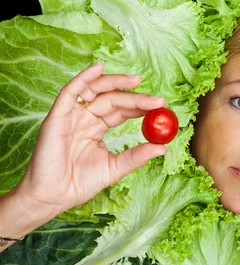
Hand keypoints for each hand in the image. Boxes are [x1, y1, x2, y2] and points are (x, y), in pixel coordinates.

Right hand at [16, 62, 168, 219]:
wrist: (52, 197)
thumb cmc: (78, 184)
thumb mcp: (114, 169)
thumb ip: (136, 156)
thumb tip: (163, 148)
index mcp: (97, 128)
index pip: (122, 111)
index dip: (141, 106)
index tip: (161, 107)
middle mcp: (84, 118)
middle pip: (113, 99)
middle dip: (135, 97)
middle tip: (158, 101)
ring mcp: (71, 115)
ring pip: (95, 90)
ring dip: (116, 82)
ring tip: (137, 81)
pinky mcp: (57, 116)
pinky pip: (70, 91)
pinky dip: (84, 77)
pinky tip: (99, 67)